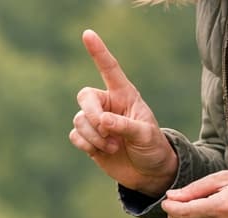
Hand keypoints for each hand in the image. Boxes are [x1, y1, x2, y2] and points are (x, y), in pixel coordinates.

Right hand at [69, 29, 176, 196]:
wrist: (148, 173)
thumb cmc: (152, 147)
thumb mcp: (145, 135)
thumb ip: (124, 126)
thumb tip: (102, 121)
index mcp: (124, 95)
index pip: (109, 69)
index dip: (98, 51)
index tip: (87, 34)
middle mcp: (108, 105)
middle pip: (85, 97)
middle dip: (92, 114)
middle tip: (105, 128)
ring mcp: (96, 123)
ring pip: (79, 120)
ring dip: (93, 136)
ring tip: (112, 147)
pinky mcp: (88, 140)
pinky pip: (75, 136)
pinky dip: (86, 145)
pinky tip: (102, 151)